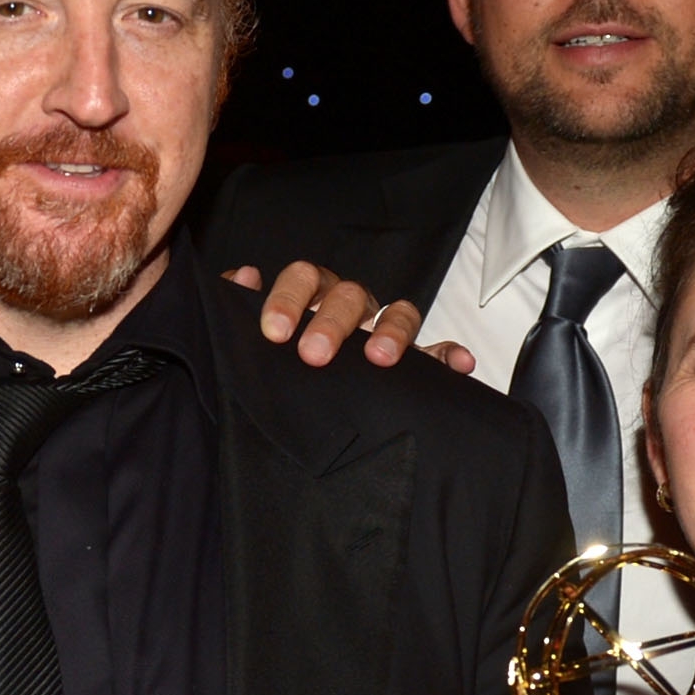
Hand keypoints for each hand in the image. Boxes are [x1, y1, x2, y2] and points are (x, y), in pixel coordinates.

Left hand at [224, 263, 475, 374]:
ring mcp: (384, 333)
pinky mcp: (416, 361)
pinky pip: (438, 352)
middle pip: (350, 295)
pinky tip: (457, 364)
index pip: (303, 279)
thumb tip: (241, 276)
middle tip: (314, 355)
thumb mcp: (252, 339)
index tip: (274, 332)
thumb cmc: (282, 364)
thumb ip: (237, 305)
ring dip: (391, 331)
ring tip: (381, 358)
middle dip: (332, 323)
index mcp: (311, 298)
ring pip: (397, 314)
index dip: (288, 299)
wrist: (299, 419)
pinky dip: (449, 354)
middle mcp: (350, 309)